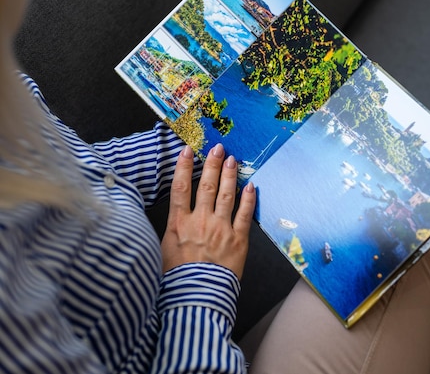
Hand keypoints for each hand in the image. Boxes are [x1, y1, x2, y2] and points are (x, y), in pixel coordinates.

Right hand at [161, 144, 256, 278]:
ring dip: (229, 175)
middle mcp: (200, 221)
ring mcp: (220, 228)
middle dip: (212, 164)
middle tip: (217, 148)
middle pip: (206, 185)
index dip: (184, 167)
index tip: (187, 150)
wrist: (196, 296)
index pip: (180, 188)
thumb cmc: (177, 278)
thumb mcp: (164, 250)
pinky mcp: (238, 239)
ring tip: (232, 160)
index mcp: (179, 223)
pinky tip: (250, 185)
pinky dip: (248, 198)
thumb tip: (174, 218)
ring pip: (226, 194)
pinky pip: (245, 213)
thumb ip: (172, 230)